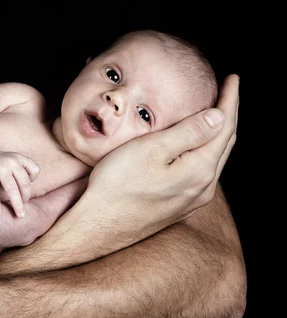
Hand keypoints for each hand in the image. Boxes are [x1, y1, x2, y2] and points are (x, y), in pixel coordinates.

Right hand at [0, 147, 39, 217]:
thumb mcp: (13, 161)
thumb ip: (22, 173)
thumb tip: (26, 195)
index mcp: (19, 158)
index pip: (35, 170)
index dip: (33, 179)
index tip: (24, 185)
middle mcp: (12, 162)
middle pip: (24, 182)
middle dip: (26, 196)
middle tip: (24, 205)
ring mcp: (0, 169)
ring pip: (12, 189)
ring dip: (17, 204)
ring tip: (20, 215)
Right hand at [84, 74, 238, 243]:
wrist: (97, 226)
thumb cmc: (117, 185)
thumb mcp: (151, 149)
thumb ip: (188, 132)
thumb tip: (218, 116)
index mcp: (199, 170)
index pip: (224, 127)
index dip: (230, 100)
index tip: (233, 78)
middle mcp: (201, 189)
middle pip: (223, 144)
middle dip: (228, 116)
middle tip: (228, 92)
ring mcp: (190, 202)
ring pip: (213, 161)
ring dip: (217, 136)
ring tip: (215, 117)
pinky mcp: (176, 209)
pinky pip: (200, 175)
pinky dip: (203, 154)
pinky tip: (195, 150)